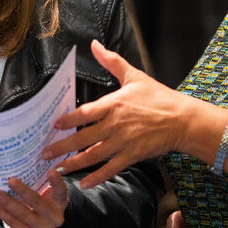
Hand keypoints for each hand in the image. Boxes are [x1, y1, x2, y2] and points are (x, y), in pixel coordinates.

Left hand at [0, 169, 68, 227]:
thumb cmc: (39, 203)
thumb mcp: (44, 194)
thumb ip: (38, 183)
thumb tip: (18, 163)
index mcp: (59, 203)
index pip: (61, 192)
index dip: (57, 183)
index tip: (51, 171)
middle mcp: (54, 218)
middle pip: (38, 203)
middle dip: (23, 191)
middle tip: (10, 180)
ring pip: (23, 215)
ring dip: (6, 203)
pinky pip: (13, 223)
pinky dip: (0, 212)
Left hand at [41, 40, 185, 187]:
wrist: (183, 120)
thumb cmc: (158, 97)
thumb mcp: (134, 76)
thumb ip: (111, 61)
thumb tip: (94, 44)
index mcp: (113, 104)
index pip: (84, 112)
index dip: (67, 120)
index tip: (53, 125)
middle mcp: (115, 124)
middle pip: (83, 137)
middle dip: (61, 146)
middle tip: (44, 153)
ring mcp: (123, 142)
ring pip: (93, 155)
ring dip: (73, 163)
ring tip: (57, 169)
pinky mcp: (132, 156)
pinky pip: (111, 169)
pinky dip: (97, 177)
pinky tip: (84, 183)